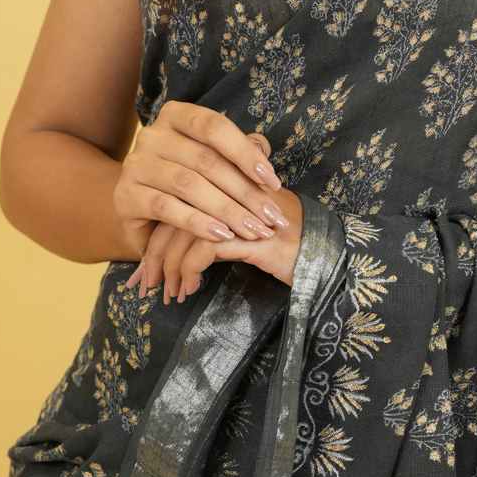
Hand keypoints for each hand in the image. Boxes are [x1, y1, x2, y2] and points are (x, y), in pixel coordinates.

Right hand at [113, 101, 288, 251]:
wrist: (139, 211)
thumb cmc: (185, 183)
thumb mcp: (211, 162)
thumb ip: (237, 152)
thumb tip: (264, 149)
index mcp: (175, 116)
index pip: (214, 126)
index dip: (246, 153)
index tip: (274, 183)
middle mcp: (152, 135)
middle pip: (206, 161)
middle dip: (246, 192)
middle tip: (272, 218)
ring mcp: (136, 165)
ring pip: (189, 185)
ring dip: (228, 211)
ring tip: (254, 230)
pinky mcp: (125, 196)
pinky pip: (166, 208)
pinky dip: (198, 223)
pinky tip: (222, 235)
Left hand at [125, 184, 302, 302]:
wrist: (328, 254)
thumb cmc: (286, 244)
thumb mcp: (246, 227)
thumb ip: (215, 226)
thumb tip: (172, 250)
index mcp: (229, 183)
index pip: (180, 200)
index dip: (158, 232)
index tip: (148, 265)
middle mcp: (233, 191)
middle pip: (177, 214)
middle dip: (156, 253)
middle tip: (148, 284)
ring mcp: (244, 212)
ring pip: (187, 231)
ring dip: (170, 267)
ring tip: (171, 293)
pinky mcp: (253, 237)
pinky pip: (206, 250)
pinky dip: (190, 270)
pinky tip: (191, 287)